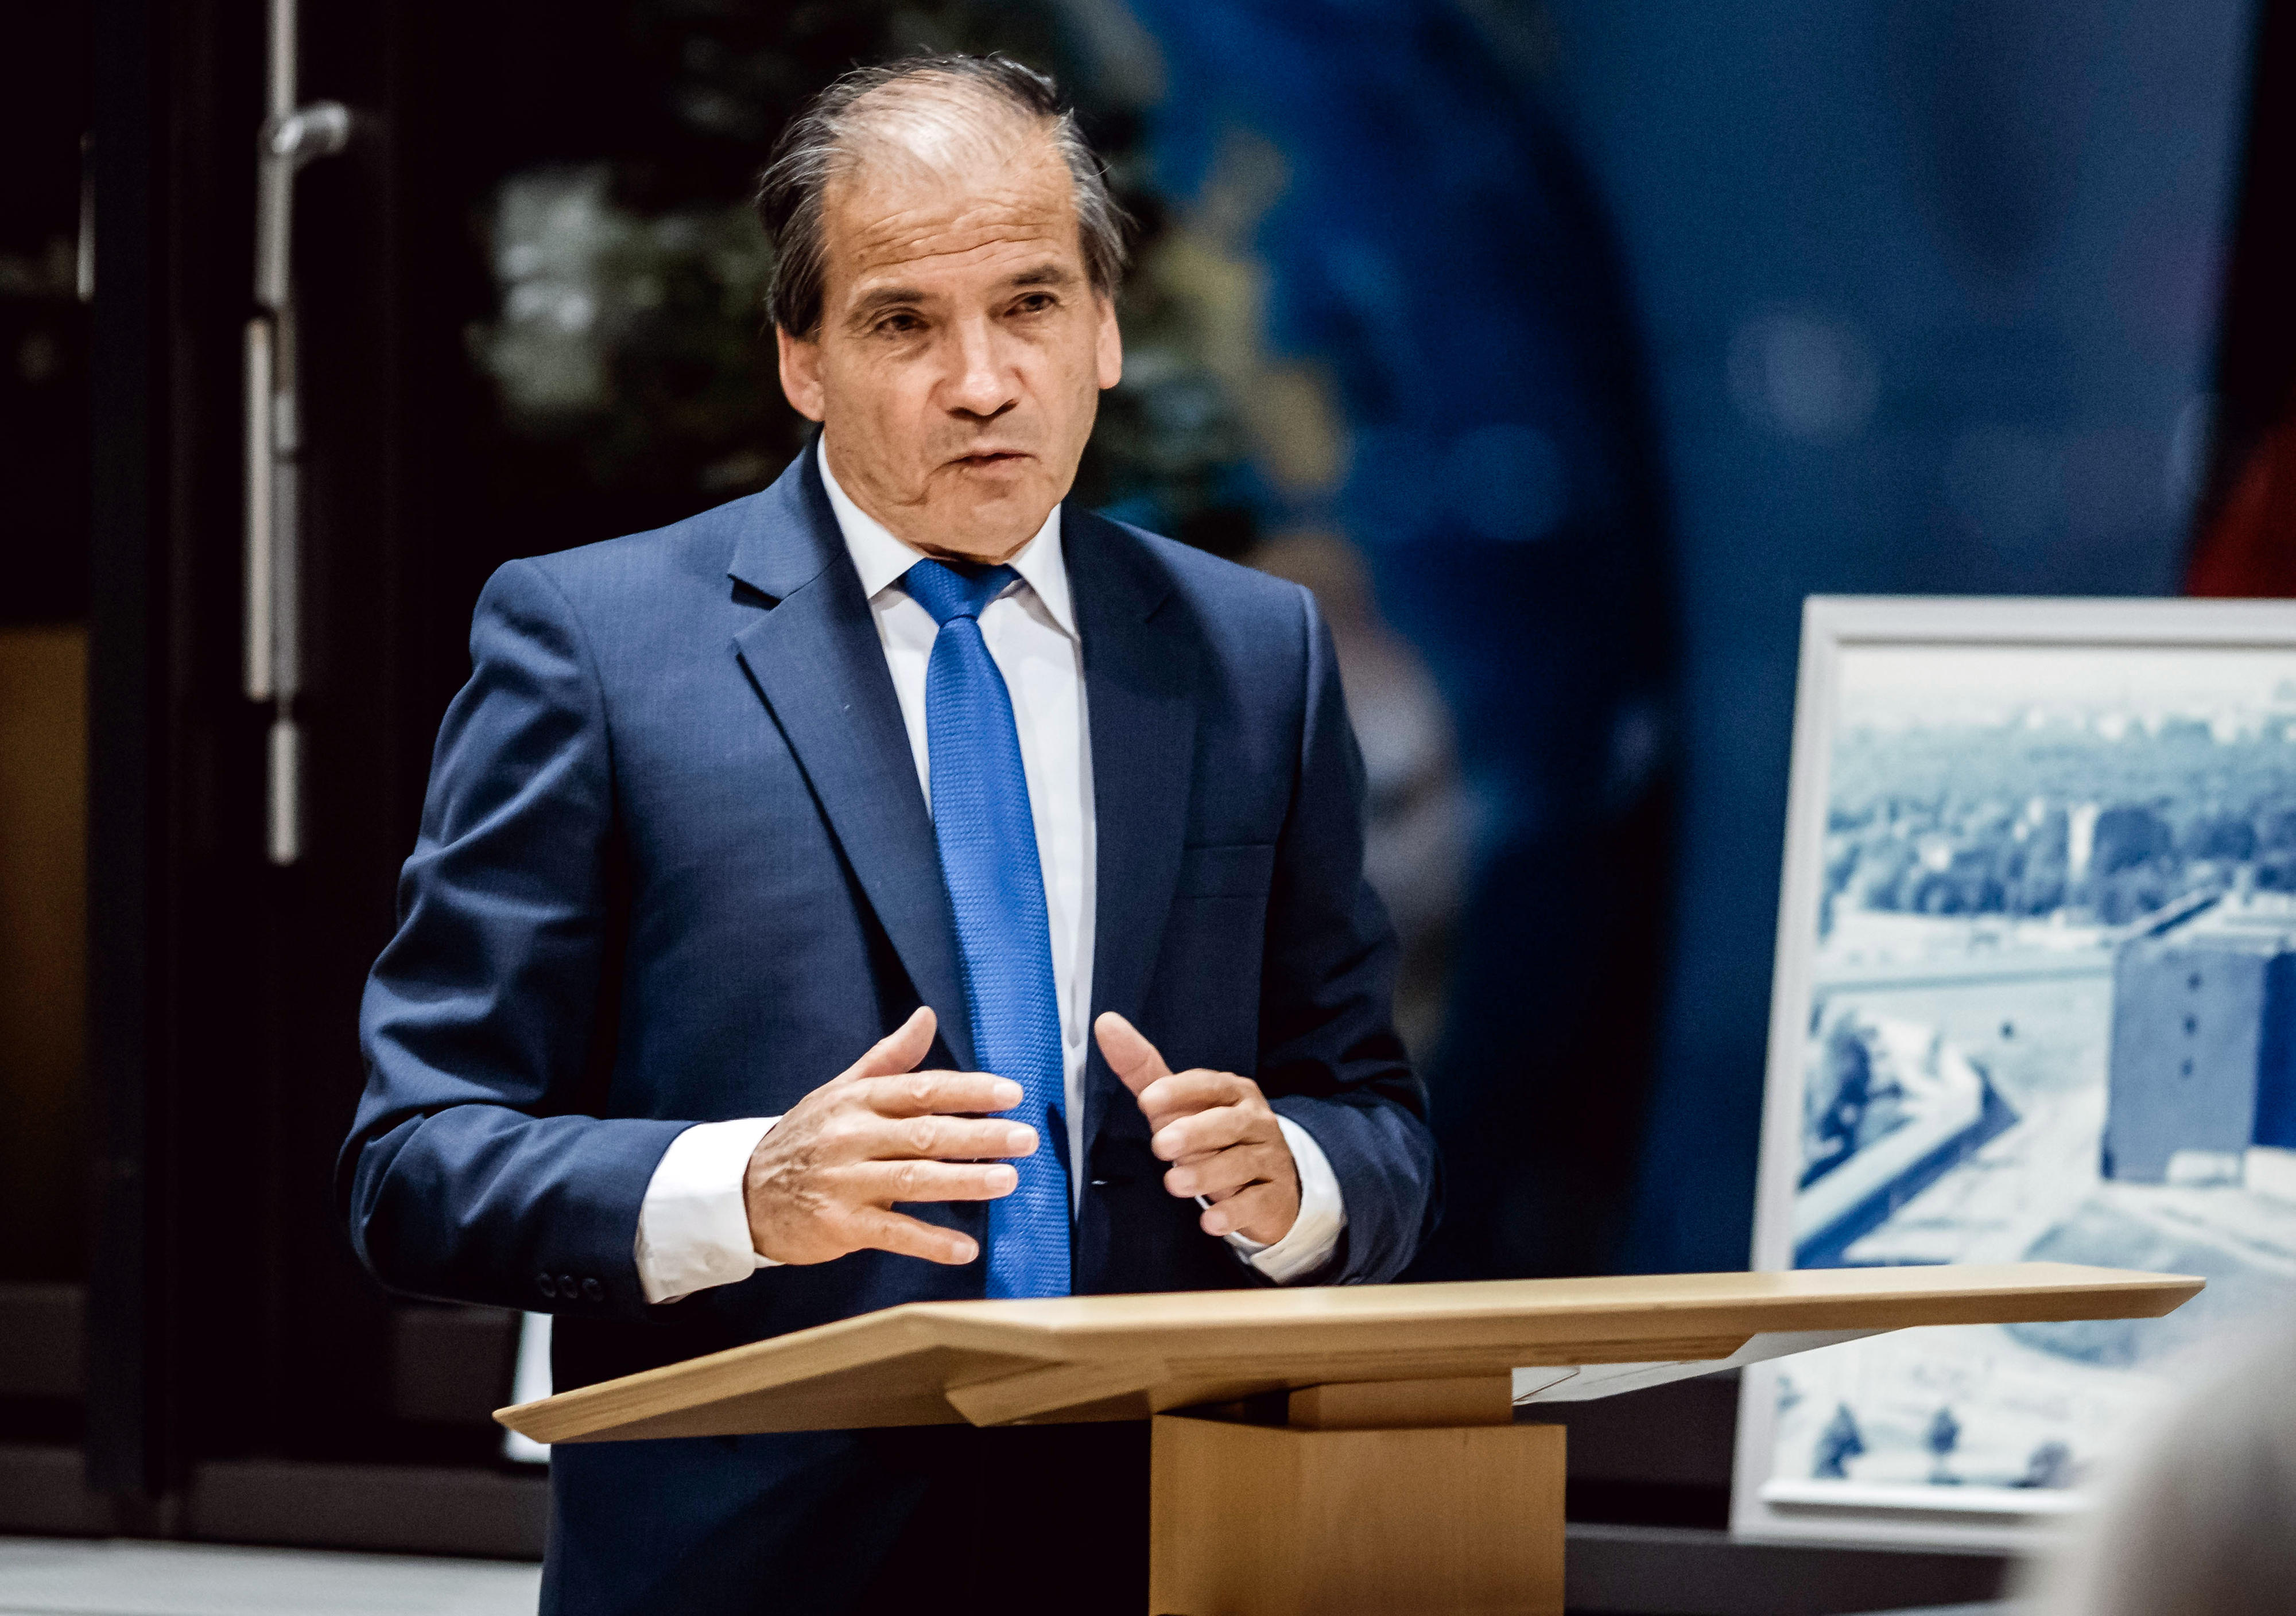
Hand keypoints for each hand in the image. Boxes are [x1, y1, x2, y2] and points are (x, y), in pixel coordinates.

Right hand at [743, 1007, 1035, 1265]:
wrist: (744, 1192)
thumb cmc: (807, 1138)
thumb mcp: (842, 1091)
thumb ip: (890, 1058)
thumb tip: (927, 1016)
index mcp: (858, 1100)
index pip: (922, 1089)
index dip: (969, 1091)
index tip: (1012, 1094)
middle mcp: (852, 1137)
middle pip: (924, 1133)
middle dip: (979, 1135)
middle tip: (1025, 1138)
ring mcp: (844, 1181)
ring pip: (912, 1180)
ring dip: (963, 1182)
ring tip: (1008, 1181)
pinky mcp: (839, 1224)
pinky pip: (892, 1232)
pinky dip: (930, 1241)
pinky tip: (965, 1248)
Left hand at [1093, 1011, 1299, 1245]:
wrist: (1270, 1183)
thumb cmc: (1213, 1136)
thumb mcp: (1180, 1103)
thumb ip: (1143, 1070)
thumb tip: (1105, 1023)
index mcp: (1232, 1092)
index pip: (1208, 1085)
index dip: (1179, 1091)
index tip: (1147, 1100)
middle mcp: (1254, 1121)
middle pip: (1227, 1123)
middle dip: (1195, 1133)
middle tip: (1161, 1146)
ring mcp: (1268, 1159)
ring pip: (1241, 1163)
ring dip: (1207, 1174)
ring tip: (1174, 1184)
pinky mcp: (1274, 1196)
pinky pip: (1256, 1202)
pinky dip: (1234, 1212)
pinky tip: (1210, 1222)